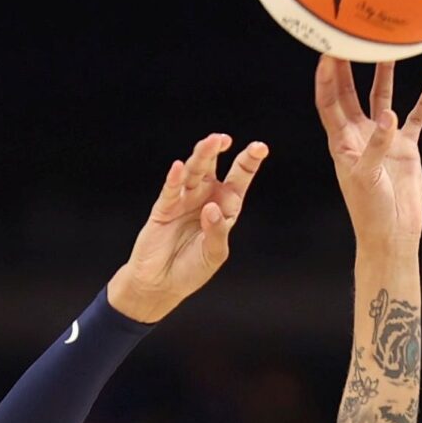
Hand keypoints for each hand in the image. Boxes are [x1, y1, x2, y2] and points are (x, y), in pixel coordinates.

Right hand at [107, 132, 266, 323]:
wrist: (162, 284)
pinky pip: (170, 190)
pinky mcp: (163, 209)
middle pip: (212, 168)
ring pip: (192, 172)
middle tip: (224, 138)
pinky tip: (179, 167)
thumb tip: (210, 208)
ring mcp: (183, 201)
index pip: (239, 179)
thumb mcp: (214, 254)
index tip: (260, 147)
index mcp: (224, 207)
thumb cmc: (192, 269)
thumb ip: (217, 232)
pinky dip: (174, 179)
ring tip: (210, 143)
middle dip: (217, 151)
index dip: (248, 162)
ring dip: (200, 157)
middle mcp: (204, 198)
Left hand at [318, 55, 421, 248]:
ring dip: (384, 75)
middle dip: (349, 67)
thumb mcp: (367, 178)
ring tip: (389, 48)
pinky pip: (416, 118)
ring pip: (382, 98)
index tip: (327, 53)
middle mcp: (360, 134)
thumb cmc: (371, 210)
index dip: (326, 78)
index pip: (329, 102)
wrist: (393, 232)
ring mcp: (384, 139)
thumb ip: (376, 146)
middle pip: (351, 93)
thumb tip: (388, 116)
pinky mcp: (406, 147)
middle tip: (350, 36)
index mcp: (342, 141)